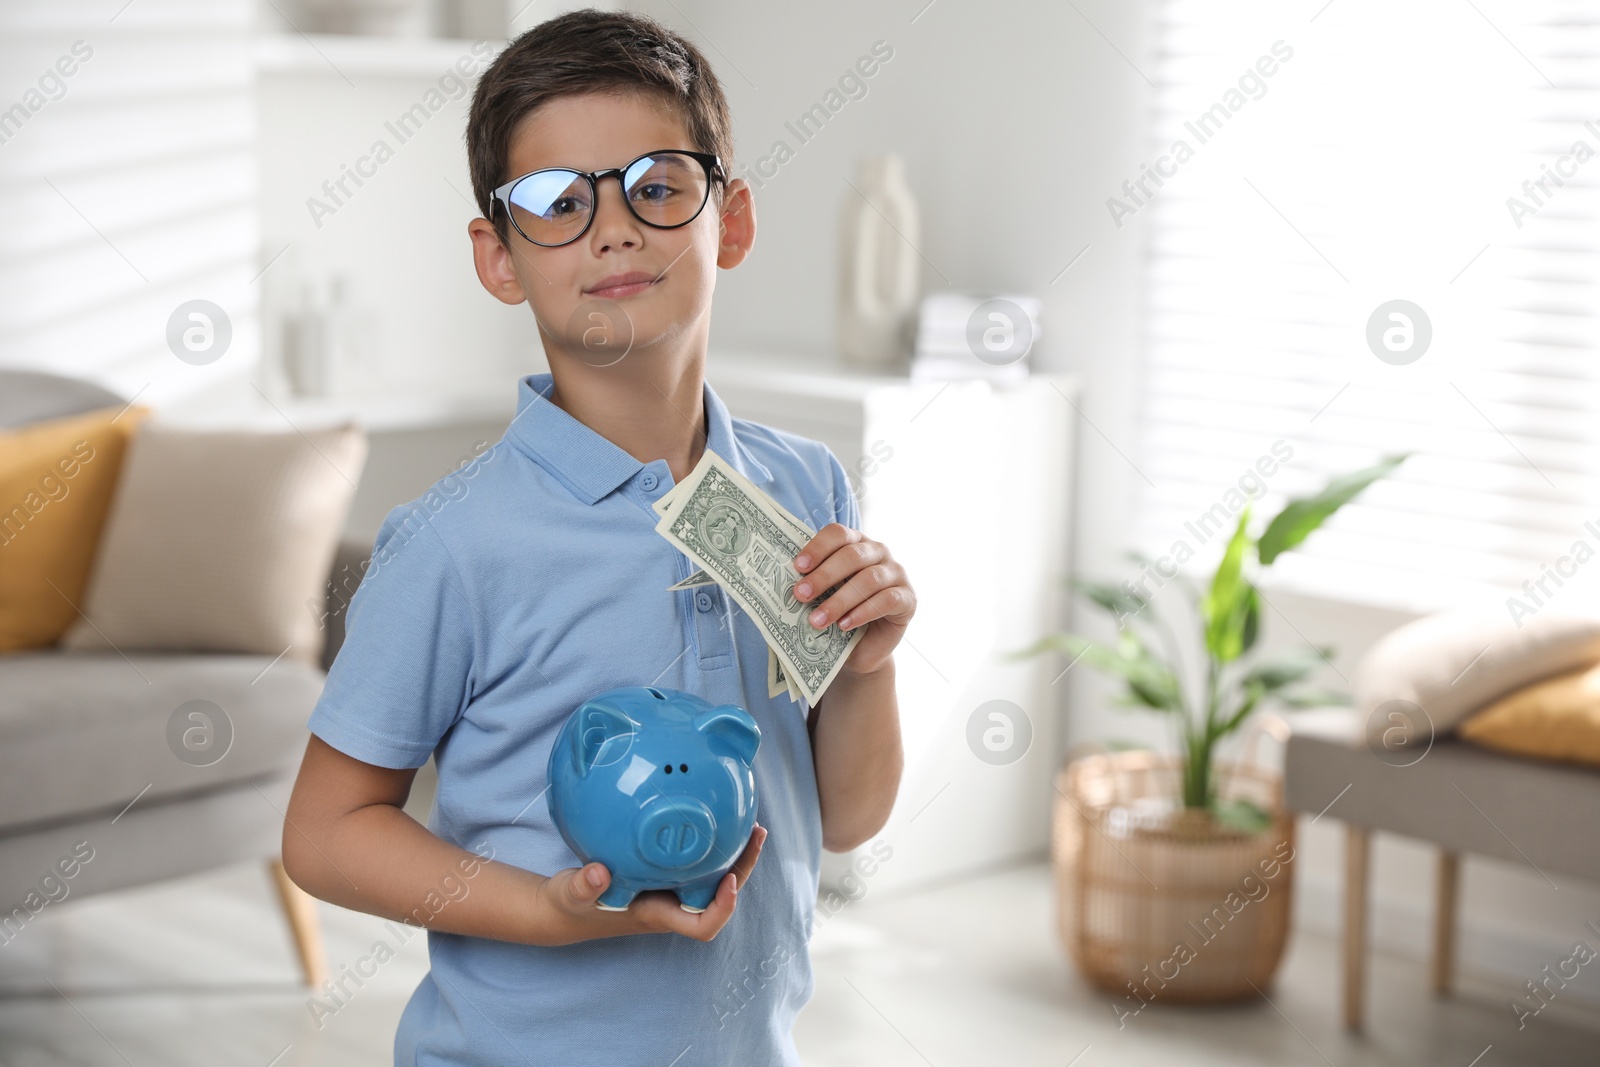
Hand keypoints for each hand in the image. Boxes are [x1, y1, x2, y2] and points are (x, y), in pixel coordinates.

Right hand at [533, 824, 766, 944]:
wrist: (567, 906)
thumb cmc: (573, 906)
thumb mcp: (572, 896)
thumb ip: (583, 887)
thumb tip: (599, 872)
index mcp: (658, 915)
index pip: (702, 926)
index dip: (722, 909)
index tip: (728, 881)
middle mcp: (672, 904)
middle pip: (720, 896)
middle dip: (742, 869)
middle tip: (756, 833)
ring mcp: (671, 889)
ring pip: (714, 877)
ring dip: (734, 854)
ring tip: (750, 822)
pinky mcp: (664, 872)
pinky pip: (698, 860)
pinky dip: (711, 843)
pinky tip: (713, 814)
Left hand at [792, 523, 914, 675]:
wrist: (862, 649)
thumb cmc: (837, 614)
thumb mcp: (823, 595)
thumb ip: (812, 581)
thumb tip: (787, 580)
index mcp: (855, 543)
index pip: (838, 534)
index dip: (818, 548)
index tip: (798, 567)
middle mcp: (878, 552)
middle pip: (852, 555)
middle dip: (823, 576)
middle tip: (801, 595)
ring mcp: (896, 573)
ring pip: (869, 579)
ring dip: (839, 600)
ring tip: (817, 620)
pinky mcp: (908, 598)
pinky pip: (887, 600)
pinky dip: (863, 612)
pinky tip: (844, 625)